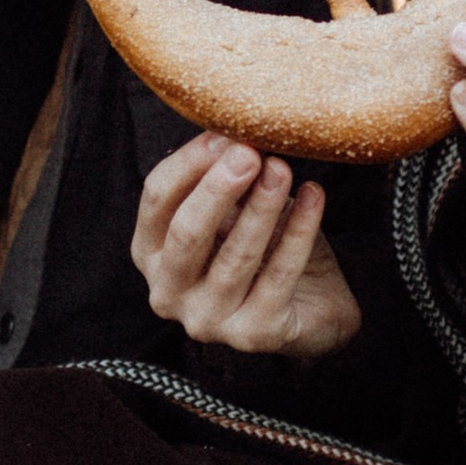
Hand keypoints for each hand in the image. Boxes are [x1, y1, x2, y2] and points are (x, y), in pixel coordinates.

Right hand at [132, 131, 361, 355]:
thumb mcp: (234, 209)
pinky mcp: (253, 335)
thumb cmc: (264, 250)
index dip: (190, 163)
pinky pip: (279, 276)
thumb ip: (223, 177)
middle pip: (186, 233)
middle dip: (219, 188)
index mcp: (152, 254)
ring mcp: (208, 321)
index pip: (156, 200)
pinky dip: (299, 231)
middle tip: (250, 152)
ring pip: (235, 257)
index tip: (225, 132)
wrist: (312, 304)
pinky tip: (313, 196)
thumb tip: (231, 129)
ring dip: (262, 207)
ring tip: (283, 168)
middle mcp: (169, 293)